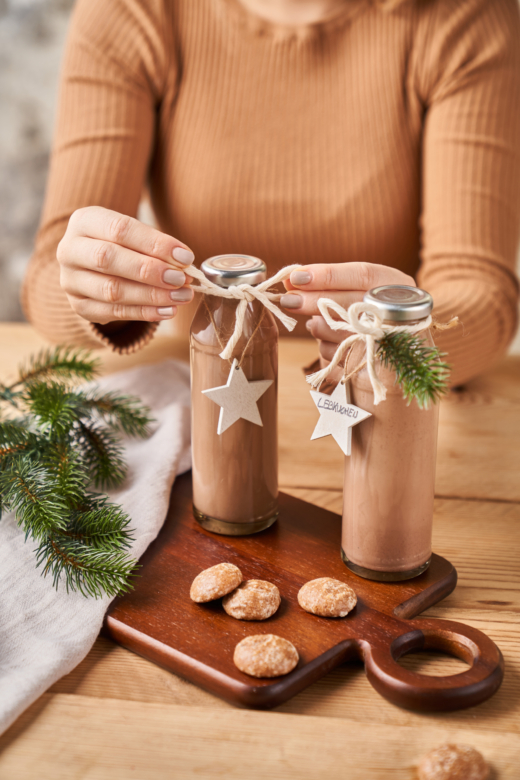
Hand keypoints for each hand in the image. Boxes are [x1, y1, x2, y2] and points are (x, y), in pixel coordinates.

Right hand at [57, 206, 194, 324]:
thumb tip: (183, 263)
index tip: (185, 257)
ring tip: (180, 296)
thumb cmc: (121, 245)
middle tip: (181, 279)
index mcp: (83, 221)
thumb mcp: (133, 235)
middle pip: (108, 259)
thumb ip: (155, 246)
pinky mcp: (79, 306)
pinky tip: (167, 311)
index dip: (155, 244)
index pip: (120, 229)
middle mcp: (70, 250)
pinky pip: (113, 313)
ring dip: (151, 295)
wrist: (93, 265)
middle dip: (149, 271)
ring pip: (111, 290)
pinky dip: (144, 313)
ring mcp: (71, 280)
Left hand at [280, 262, 414, 362]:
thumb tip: (291, 281)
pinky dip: (327, 347)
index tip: (296, 276)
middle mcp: (400, 310)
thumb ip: (329, 284)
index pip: (362, 274)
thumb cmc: (372, 314)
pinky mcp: (376, 364)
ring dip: (319, 327)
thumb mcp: (359, 292)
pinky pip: (341, 354)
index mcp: (398, 285)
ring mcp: (391, 340)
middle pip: (351, 303)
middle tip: (288, 300)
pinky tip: (329, 341)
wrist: (397, 356)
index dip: (327, 275)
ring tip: (313, 324)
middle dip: (315, 301)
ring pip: (343, 330)